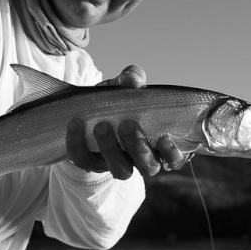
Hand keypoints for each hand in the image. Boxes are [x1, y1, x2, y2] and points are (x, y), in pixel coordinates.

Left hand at [65, 65, 189, 178]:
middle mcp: (140, 159)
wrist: (86, 109)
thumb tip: (134, 80)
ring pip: (120, 170)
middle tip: (127, 125)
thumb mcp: (125, 87)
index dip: (173, 154)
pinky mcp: (90, 163)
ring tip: (102, 126)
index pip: (174, 159)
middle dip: (139, 148)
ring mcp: (116, 163)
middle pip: (148, 167)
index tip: (166, 138)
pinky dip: (78, 143)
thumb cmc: (117, 100)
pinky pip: (84, 159)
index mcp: (158, 143)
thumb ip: (131, 79)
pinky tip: (75, 124)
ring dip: (110, 148)